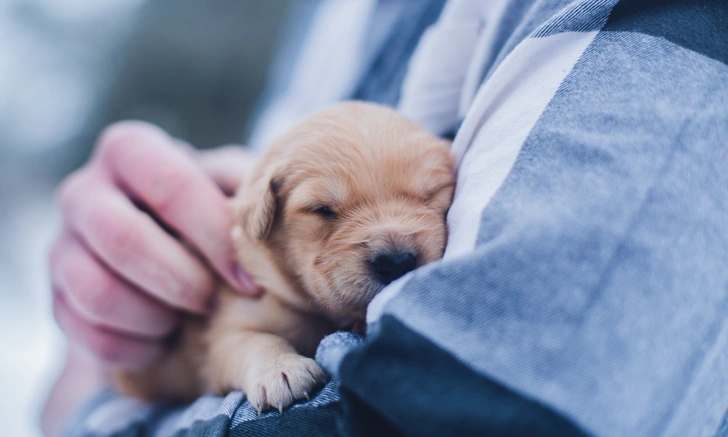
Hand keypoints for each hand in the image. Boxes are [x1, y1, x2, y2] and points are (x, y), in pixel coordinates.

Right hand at [50, 121, 259, 368]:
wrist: (161, 250)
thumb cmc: (207, 211)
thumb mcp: (229, 186)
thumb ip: (247, 187)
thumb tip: (281, 205)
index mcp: (130, 151)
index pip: (171, 186)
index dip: (215, 238)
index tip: (250, 281)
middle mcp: (84, 191)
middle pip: (121, 238)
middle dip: (179, 280)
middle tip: (212, 302)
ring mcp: (61, 245)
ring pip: (95, 290)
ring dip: (154, 316)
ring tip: (186, 319)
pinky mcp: (56, 296)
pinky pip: (86, 333)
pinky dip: (134, 347)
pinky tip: (163, 341)